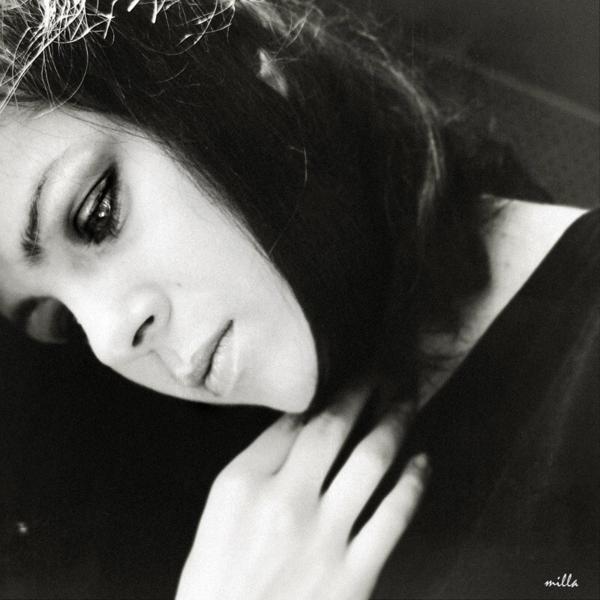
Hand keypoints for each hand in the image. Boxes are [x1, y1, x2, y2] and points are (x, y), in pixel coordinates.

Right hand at [175, 387, 429, 599]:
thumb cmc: (219, 576)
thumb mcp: (223, 509)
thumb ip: (261, 460)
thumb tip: (301, 420)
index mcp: (246, 482)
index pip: (295, 421)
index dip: (330, 390)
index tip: (352, 370)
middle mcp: (287, 501)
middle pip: (336, 428)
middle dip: (366, 390)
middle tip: (387, 367)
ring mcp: (326, 537)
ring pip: (372, 460)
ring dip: (395, 422)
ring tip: (409, 399)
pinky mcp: (356, 574)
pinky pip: (395, 515)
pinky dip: (414, 481)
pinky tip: (423, 460)